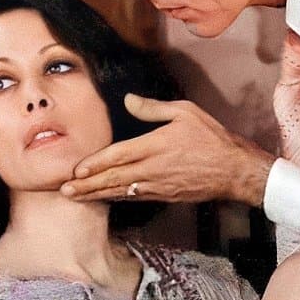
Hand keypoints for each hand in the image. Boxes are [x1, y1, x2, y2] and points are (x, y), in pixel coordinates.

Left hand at [60, 94, 274, 204]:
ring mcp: (158, 185)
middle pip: (112, 179)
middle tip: (64, 190)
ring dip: (96, 195)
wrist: (236, 171)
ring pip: (120, 191)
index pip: (117, 156)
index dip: (94, 164)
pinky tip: (104, 198)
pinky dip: (116, 198)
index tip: (76, 170)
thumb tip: (128, 100)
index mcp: (155, 146)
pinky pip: (134, 198)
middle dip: (86, 186)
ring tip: (75, 197)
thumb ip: (153, 108)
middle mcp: (153, 169)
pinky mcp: (165, 195)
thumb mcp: (185, 112)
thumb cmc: (212, 139)